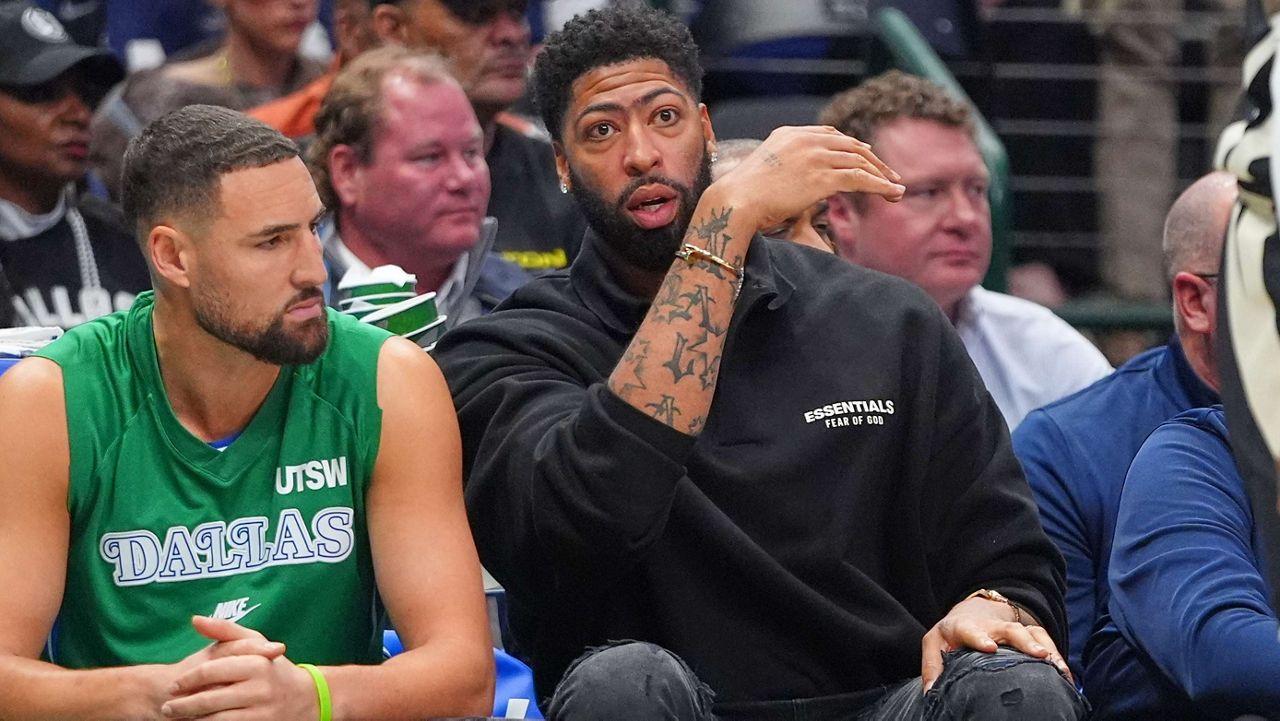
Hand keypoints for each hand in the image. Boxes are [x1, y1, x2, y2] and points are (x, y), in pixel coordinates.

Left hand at [159, 616, 314, 719]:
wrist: (305, 698)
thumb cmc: (272, 667)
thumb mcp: (255, 643)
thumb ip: (225, 629)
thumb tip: (195, 619)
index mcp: (256, 662)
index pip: (210, 672)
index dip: (188, 680)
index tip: (174, 686)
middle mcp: (260, 687)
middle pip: (209, 699)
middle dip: (183, 705)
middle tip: (167, 708)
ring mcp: (261, 711)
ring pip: (215, 719)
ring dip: (192, 720)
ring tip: (177, 718)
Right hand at [708, 125, 903, 232]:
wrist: (736, 200)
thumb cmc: (742, 195)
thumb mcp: (763, 170)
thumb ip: (782, 167)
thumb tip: (790, 183)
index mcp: (790, 134)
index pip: (830, 135)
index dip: (852, 146)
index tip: (867, 156)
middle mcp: (806, 140)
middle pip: (850, 146)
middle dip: (873, 160)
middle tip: (890, 175)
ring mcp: (815, 156)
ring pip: (859, 161)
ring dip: (881, 176)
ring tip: (896, 189)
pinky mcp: (822, 176)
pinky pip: (860, 179)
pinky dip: (880, 186)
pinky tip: (892, 193)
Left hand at [920, 597, 1071, 691]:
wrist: (975, 610)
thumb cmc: (952, 633)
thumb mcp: (934, 644)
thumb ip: (932, 666)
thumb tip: (931, 694)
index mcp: (966, 627)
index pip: (972, 630)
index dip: (980, 637)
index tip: (990, 647)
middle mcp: (993, 626)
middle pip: (1011, 630)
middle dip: (1025, 642)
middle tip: (1040, 656)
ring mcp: (1014, 628)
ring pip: (1034, 634)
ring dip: (1048, 650)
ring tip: (1060, 669)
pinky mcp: (1030, 633)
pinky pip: (1047, 641)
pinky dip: (1058, 656)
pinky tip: (1066, 675)